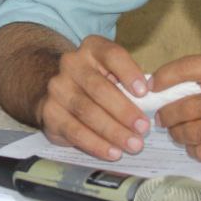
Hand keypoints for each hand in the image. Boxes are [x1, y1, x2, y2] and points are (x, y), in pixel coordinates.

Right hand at [38, 36, 151, 161]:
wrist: (58, 90)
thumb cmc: (97, 82)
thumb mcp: (112, 73)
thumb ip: (128, 83)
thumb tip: (151, 105)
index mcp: (92, 48)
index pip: (112, 55)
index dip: (128, 73)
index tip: (144, 92)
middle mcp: (71, 64)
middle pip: (99, 88)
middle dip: (124, 111)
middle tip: (144, 128)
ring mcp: (57, 88)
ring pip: (87, 111)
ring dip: (113, 131)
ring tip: (133, 144)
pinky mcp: (49, 112)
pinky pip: (74, 131)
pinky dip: (96, 144)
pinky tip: (113, 152)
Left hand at [150, 55, 200, 170]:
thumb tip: (172, 84)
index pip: (189, 67)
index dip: (165, 76)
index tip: (152, 85)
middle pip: (185, 107)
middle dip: (167, 115)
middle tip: (162, 119)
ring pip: (191, 132)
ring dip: (179, 134)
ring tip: (177, 133)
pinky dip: (195, 150)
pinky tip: (197, 146)